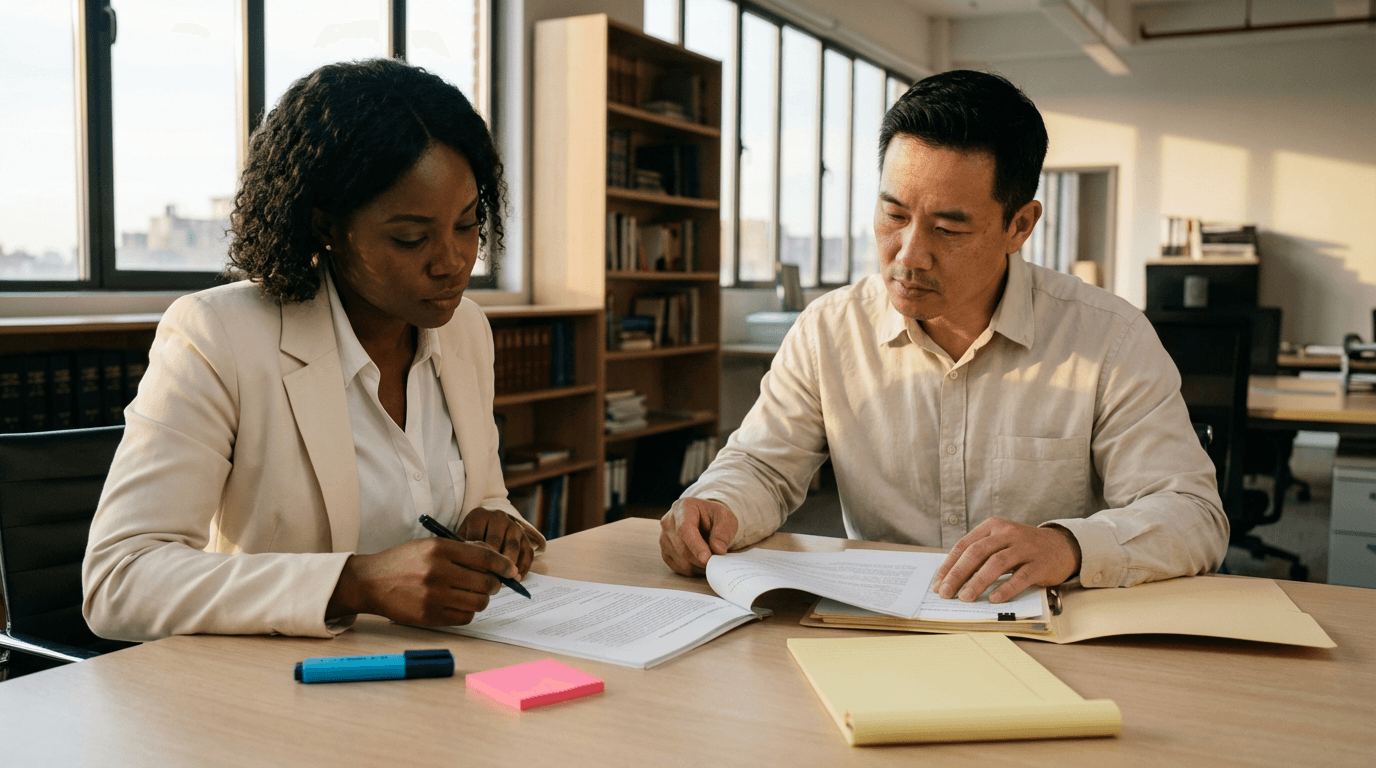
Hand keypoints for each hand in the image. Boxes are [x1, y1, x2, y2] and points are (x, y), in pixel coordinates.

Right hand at [327, 537, 517, 625]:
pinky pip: (464, 618)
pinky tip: (460, 604)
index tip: (511, 570)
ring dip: (482, 600)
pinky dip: (468, 612)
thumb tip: (496, 560)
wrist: (371, 581)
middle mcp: (437, 572)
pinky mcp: (429, 616)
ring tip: (475, 594)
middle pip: (485, 583)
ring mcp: (433, 596)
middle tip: (491, 584)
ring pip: (478, 603)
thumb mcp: (431, 545)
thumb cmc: (404, 561)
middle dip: (494, 585)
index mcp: (439, 549)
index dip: (503, 566)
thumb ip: (462, 551)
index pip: (485, 558)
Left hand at [454, 507, 535, 577]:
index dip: (473, 557)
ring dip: (509, 565)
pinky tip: (516, 580)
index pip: (476, 537)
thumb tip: (467, 571)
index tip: (470, 573)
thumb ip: (463, 550)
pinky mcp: (526, 536)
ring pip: (513, 546)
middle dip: (491, 562)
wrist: (489, 524)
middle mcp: (498, 517)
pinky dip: (523, 567)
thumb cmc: (472, 535)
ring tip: (503, 580)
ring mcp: (514, 525)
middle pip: (495, 541)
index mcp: (479, 516)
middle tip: (486, 580)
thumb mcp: (463, 537)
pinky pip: (528, 552)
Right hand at [659, 498, 738, 575]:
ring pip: (682, 561)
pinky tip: (702, 561)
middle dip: (702, 559)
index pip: (685, 529)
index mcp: (683, 508)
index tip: (707, 558)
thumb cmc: (715, 518)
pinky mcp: (665, 552)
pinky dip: (694, 569)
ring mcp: (664, 538)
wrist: (706, 521)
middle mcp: (669, 522)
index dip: (695, 546)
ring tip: (712, 557)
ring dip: (700, 565)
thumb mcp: (726, 518)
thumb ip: (723, 532)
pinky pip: (679, 568)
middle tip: (718, 560)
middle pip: (682, 548)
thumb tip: (717, 550)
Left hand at [932, 519, 1081, 603]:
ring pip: (996, 563)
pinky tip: (994, 599)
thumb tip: (951, 580)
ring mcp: (1025, 547)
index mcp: (992, 527)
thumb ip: (980, 555)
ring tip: (965, 597)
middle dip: (958, 574)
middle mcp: (1007, 533)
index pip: (964, 545)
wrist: (1061, 546)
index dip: (949, 565)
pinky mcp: (1040, 563)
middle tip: (946, 593)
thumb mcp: (1000, 543)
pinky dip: (1006, 588)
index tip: (938, 584)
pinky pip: (1021, 576)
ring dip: (978, 582)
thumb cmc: (1023, 549)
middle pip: (977, 553)